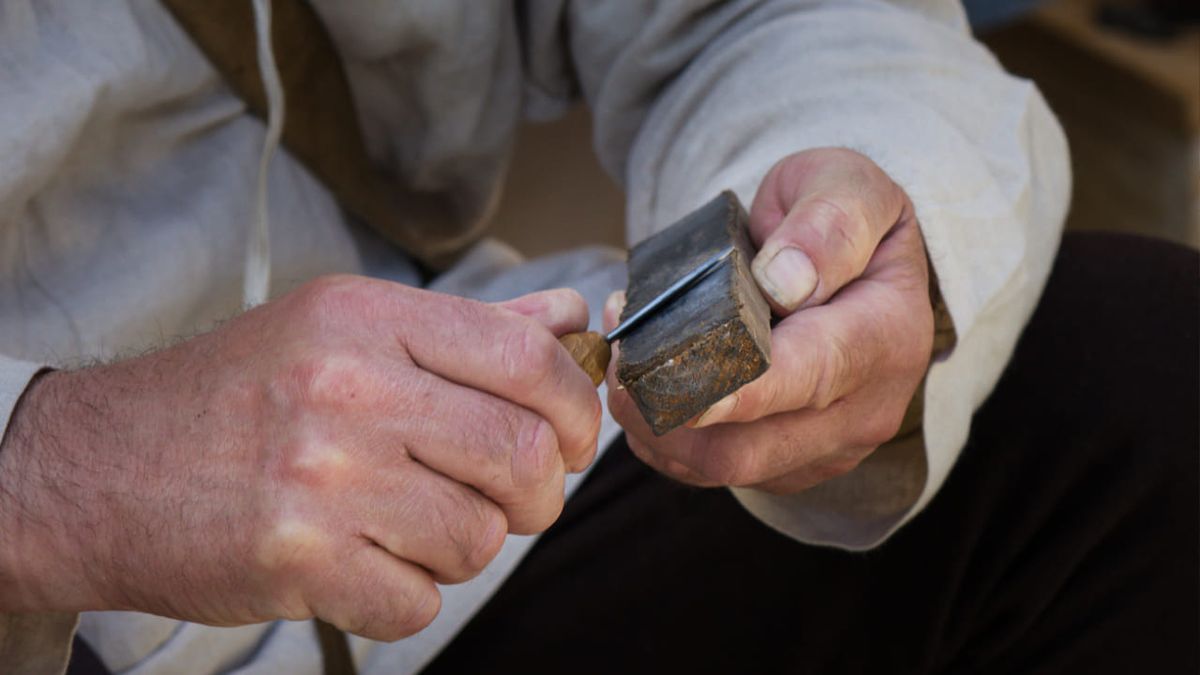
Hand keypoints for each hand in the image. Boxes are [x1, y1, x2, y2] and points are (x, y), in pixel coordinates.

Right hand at [0, 277, 600, 640]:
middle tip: (519, 496)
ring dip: (468, 545)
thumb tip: (572, 318)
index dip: (578, 406)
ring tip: (417, 526)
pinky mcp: (297, 559)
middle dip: (542, 490)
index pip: (527, 356)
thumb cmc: (236, 395)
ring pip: (479, 537)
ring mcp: (322, 477)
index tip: (576, 436)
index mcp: (369, 319)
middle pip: (522, 453)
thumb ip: (469, 328)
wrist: (100, 468)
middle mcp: (348, 389)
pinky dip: (409, 595)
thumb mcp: (344, 329)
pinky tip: (368, 564)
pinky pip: (418, 601)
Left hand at [607, 148, 932, 493]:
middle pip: (752, 446)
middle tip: (619, 356)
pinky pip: (712, 470)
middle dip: (669, 411)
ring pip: (721, 466)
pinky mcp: (788, 464)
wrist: (855, 264)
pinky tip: (643, 388)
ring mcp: (825, 447)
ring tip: (624, 360)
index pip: (812, 375)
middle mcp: (864, 409)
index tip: (679, 389)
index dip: (741, 390)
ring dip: (655, 423)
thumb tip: (785, 279)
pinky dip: (664, 437)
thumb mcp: (846, 186)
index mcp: (885, 336)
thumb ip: (827, 223)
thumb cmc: (840, 219)